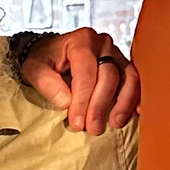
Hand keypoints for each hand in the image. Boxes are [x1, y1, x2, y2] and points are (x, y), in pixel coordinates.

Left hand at [20, 24, 140, 132]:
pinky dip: (135, 98)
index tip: (77, 122)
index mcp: (81, 41)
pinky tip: (135, 113)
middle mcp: (102, 44)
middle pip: (109, 75)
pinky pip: (135, 81)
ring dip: (123, 103)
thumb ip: (45, 82)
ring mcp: (116, 54)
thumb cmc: (44, 61)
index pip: (86, 72)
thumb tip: (66, 101)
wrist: (52, 55)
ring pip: (128, 77)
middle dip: (100, 105)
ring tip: (115, 123)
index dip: (83, 99)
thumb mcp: (34, 68)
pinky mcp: (123, 66)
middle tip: (93, 128)